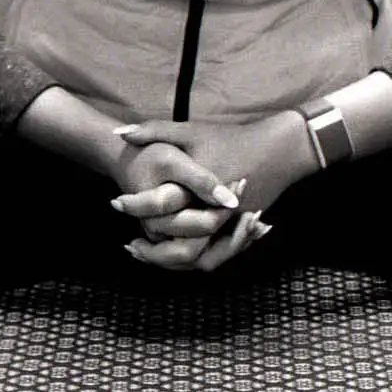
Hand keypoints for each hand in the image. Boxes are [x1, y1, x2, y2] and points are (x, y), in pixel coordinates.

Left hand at [112, 113, 314, 270]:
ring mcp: (227, 228)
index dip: (133, 205)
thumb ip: (155, 129)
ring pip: (195, 259)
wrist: (276, 150)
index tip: (115, 203)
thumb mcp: (192, 131)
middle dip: (150, 252)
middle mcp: (213, 214)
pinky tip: (171, 252)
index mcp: (197, 188)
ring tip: (145, 254)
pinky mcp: (235, 234)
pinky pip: (210, 256)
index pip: (158, 206)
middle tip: (129, 247)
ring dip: (168, 262)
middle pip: (176, 247)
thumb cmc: (230, 139)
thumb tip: (119, 132)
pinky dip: (189, 259)